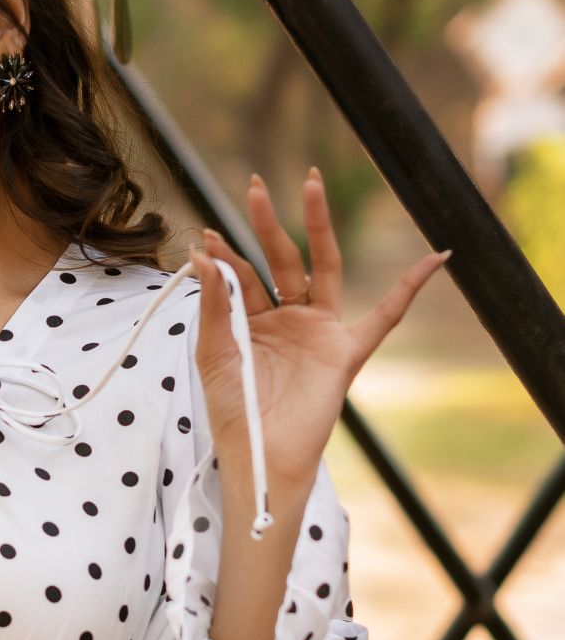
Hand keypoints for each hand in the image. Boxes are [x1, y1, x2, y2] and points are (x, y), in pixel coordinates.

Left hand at [189, 167, 451, 492]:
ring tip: (311, 183)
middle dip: (268, 223)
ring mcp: (319, 331)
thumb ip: (214, 305)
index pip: (242, 275)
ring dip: (318, 226)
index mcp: (253, 320)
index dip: (226, 256)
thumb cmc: (233, 411)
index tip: (206, 236)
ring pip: (322, 267)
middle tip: (256, 186)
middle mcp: (288, 319)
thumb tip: (204, 254)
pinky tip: (435, 256)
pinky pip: (386, 316)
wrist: (260, 456)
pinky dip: (411, 286)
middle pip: (281, 259)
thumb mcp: (214, 354)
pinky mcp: (345, 352)